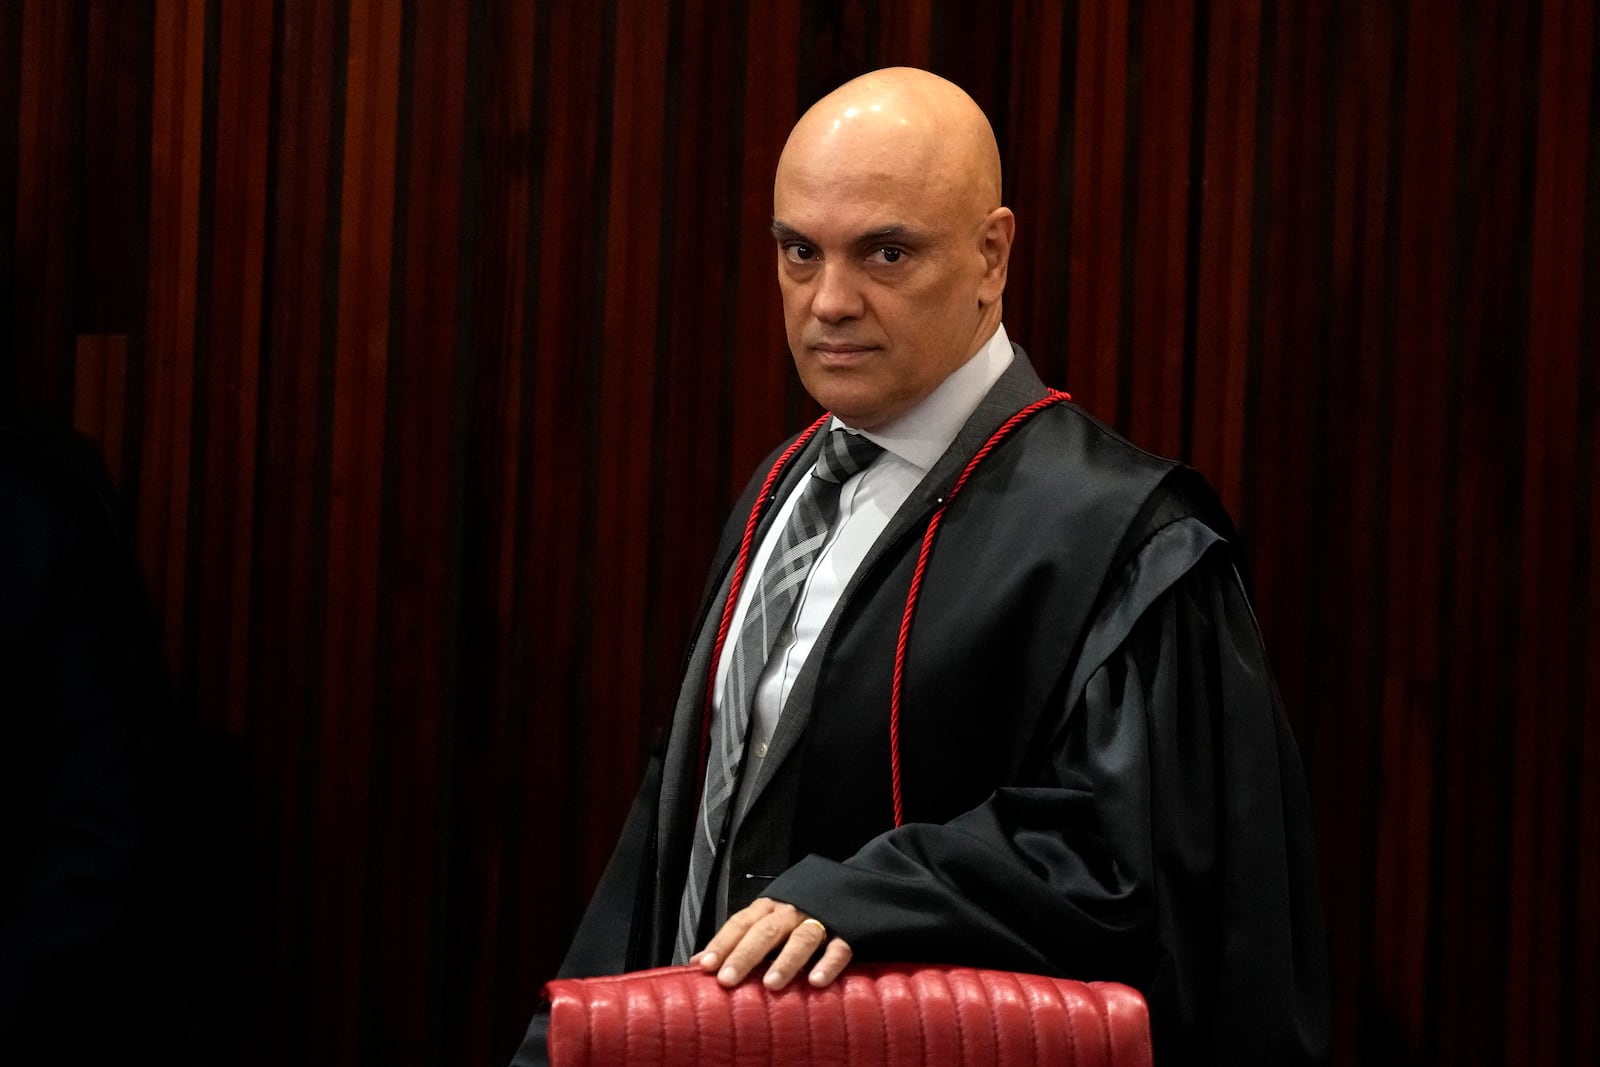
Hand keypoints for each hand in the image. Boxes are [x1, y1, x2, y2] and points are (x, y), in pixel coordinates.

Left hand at [693, 897, 852, 990]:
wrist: (855, 887)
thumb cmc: (800, 913)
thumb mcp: (768, 919)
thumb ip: (737, 941)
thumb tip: (695, 965)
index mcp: (770, 907)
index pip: (741, 923)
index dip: (723, 943)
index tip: (704, 966)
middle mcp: (792, 911)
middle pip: (766, 930)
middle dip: (745, 954)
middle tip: (728, 980)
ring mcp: (822, 920)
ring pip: (802, 938)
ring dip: (786, 960)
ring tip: (771, 985)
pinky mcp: (849, 932)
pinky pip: (839, 948)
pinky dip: (828, 963)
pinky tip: (816, 982)